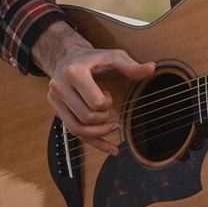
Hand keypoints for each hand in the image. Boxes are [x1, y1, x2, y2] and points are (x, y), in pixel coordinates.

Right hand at [34, 22, 155, 154]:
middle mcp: (60, 88)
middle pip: (85, 118)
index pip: (94, 102)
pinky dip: (93, 142)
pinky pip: (73, 133)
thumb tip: (151, 68)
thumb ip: (130, 65)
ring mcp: (56, 101)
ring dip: (98, 134)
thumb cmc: (94, 58)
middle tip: (109, 109)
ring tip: (114, 127)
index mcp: (74, 73)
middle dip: (102, 118)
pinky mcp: (58, 111)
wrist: (67, 58)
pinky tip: (111, 149)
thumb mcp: (113, 57)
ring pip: (76, 129)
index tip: (108, 94)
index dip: (106, 103)